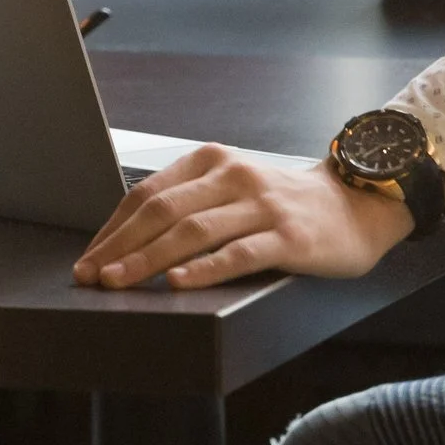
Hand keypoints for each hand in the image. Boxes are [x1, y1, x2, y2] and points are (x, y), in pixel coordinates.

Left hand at [70, 145, 415, 290]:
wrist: (356, 206)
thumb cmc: (281, 205)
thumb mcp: (230, 190)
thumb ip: (188, 205)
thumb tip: (125, 243)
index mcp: (211, 161)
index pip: (148, 194)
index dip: (113, 229)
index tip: (88, 259)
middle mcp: (233, 176)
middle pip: (163, 211)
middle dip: (120, 246)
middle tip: (91, 276)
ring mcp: (262, 205)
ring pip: (193, 232)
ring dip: (148, 260)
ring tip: (119, 283)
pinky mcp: (289, 236)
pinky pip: (239, 253)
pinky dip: (204, 269)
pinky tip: (178, 283)